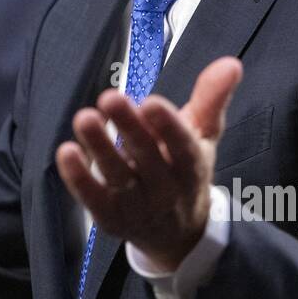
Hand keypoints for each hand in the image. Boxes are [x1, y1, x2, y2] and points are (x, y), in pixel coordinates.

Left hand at [56, 56, 242, 273]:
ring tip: (85, 118)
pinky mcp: (111, 218)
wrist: (177, 235)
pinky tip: (66, 152)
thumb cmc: (185, 172)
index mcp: (192, 166)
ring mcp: (137, 206)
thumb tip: (231, 63)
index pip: (183, 147)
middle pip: (147, 158)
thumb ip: (211, 99)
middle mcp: (166, 189)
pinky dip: (79, 178)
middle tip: (111, 97)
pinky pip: (93, 198)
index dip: (168, 126)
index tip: (152, 101)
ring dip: (100, 148)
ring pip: (117, 177)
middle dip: (129, 128)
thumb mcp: (203, 136)